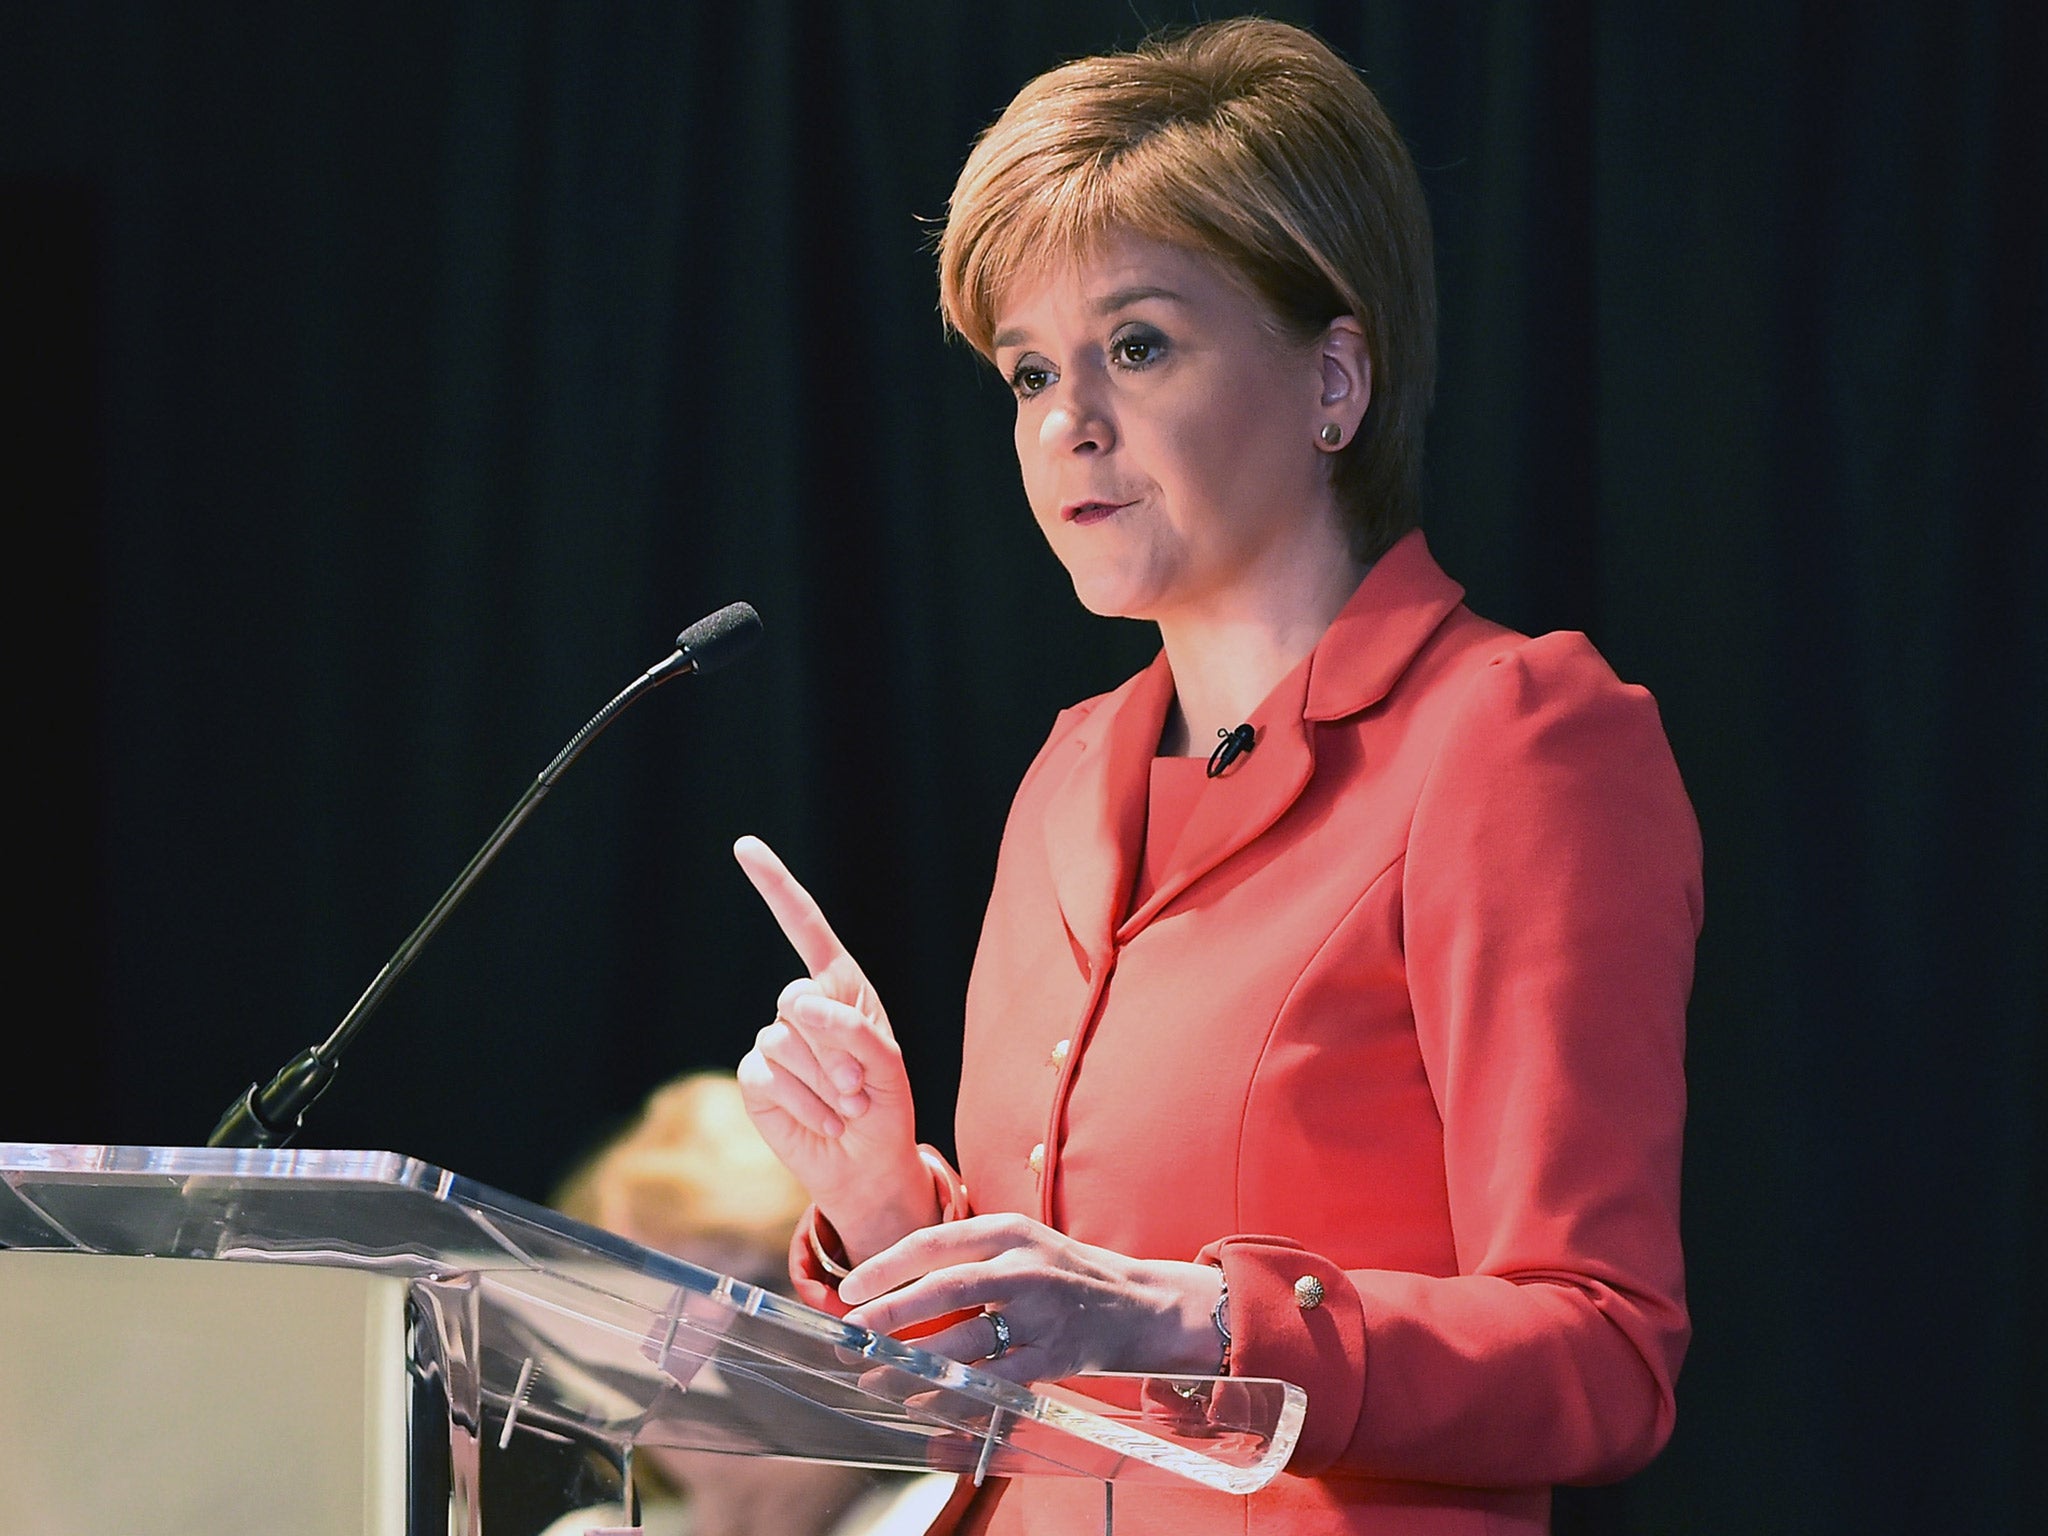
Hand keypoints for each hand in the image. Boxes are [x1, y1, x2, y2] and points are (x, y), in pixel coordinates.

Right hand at [732, 835, 934, 1261]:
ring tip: (846, 1107)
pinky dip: (802, 1103)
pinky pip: (767, 1076)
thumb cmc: (886, 1107)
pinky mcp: (756, 1078)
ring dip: (823, 1083)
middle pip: (795, 999)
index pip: (804, 926)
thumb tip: (799, 1006)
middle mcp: (803, 1007)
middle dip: (833, 1047)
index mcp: (841, 986)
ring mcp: (775, 1042)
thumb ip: (853, 1029)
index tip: (744, 847)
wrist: (867, 1164)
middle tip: (858, 1087)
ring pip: (782, 1042)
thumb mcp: (888, 1065)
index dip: (774, 886)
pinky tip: (823, 1121)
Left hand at [835, 1213, 1226, 1386]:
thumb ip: (964, 1255)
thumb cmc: (1060, 1272)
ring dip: (914, 1365)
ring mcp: (1041, 1314)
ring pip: (966, 1342)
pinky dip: (956, 1396)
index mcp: (1007, 1230)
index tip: (848, 1292)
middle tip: (851, 1335)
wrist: (1138, 1303)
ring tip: (875, 1379)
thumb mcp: (1018, 1242)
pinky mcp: (1053, 1356)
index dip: (886, 1267)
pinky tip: (923, 1403)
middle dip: (891, 1314)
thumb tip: (888, 1282)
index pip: (934, 1242)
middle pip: (946, 1288)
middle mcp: (1024, 1267)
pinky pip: (995, 1382)